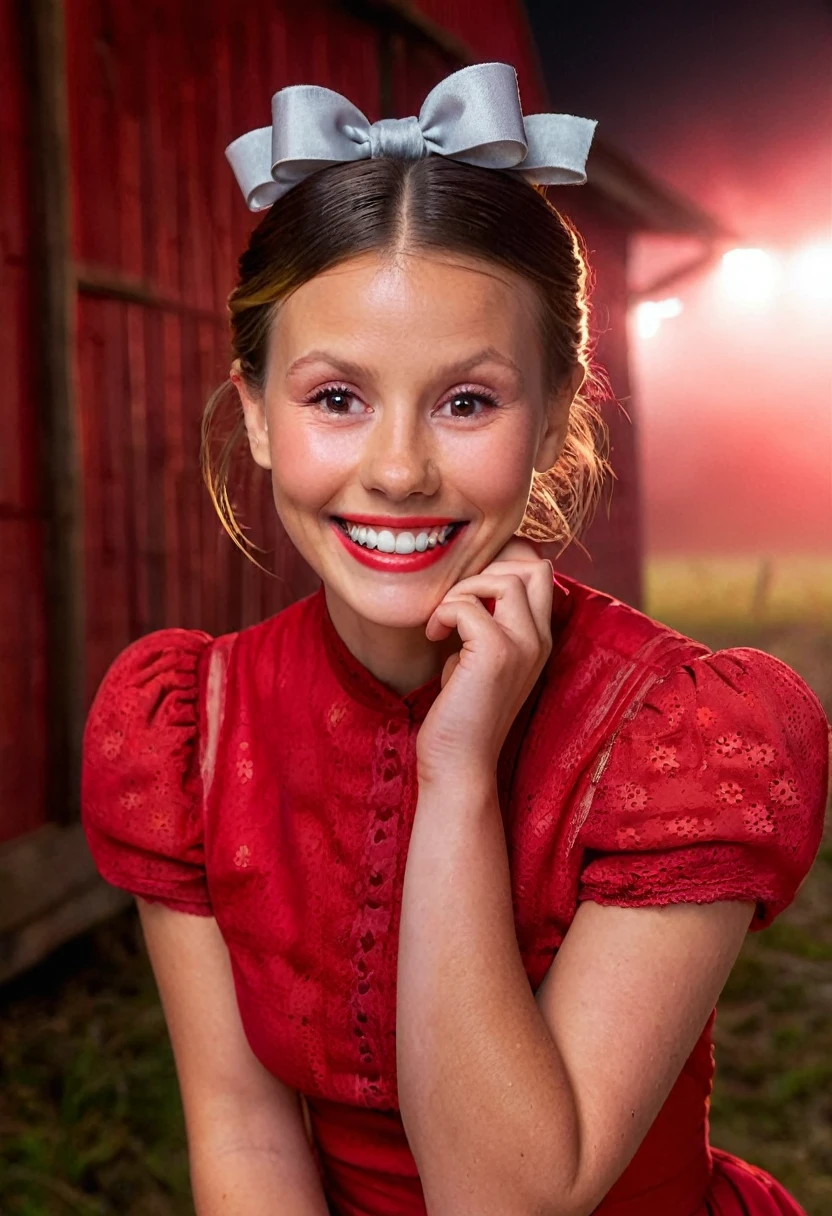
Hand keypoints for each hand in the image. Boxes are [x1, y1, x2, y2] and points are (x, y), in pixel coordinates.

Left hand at [416, 538, 553, 786]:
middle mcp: (539, 639)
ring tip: (443, 621)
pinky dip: (443, 613)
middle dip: (488, 568)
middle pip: (533, 565)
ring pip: (503, 577)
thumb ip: (482, 626)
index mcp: (538, 639)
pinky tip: (434, 637)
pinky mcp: (496, 654)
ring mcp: (522, 645)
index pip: (540, 572)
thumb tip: (464, 595)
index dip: (502, 565)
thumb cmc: (461, 715)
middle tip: (458, 600)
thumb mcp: (477, 661)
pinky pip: (466, 606)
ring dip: (463, 590)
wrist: (460, 766)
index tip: (467, 593)